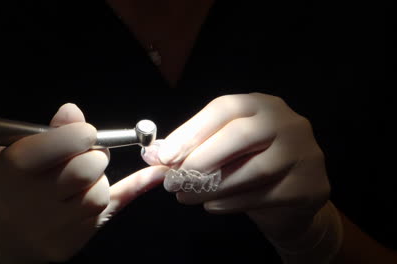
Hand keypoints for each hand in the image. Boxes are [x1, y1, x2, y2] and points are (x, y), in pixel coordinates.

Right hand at [0, 103, 166, 262]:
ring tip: (82, 181)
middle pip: (88, 169)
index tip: (85, 134)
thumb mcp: (20, 151)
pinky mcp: (69, 243)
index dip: (83, 134)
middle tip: (88, 156)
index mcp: (16, 166)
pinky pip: (108, 211)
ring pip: (99, 194)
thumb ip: (51, 132)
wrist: (3, 234)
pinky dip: (122, 192)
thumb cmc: (14, 184)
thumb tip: (73, 110)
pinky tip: (151, 176)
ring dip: (99, 181)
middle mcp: (32, 198)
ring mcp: (51, 226)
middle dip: (95, 157)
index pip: (67, 141)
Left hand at [144, 93, 329, 246]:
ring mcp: (305, 153)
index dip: (191, 131)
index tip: (163, 156)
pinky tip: (211, 205)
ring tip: (184, 196)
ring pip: (253, 170)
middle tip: (172, 180)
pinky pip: (264, 196)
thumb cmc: (250, 166)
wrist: (291, 198)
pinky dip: (231, 203)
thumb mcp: (223, 151)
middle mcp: (288, 122)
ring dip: (212, 186)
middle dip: (201, 159)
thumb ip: (191, 150)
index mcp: (262, 105)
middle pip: (241, 135)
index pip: (224, 109)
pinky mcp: (311, 185)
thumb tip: (153, 156)